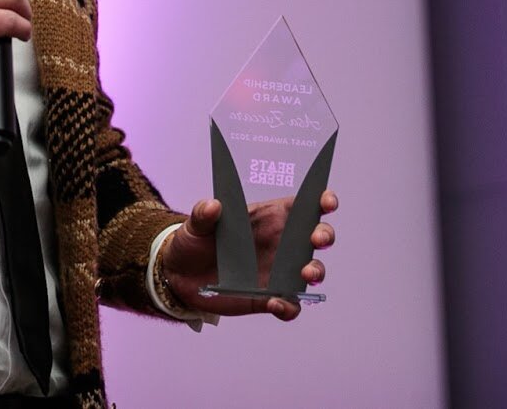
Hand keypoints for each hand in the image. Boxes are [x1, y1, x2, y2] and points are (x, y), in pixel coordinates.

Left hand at [160, 190, 337, 320]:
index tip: (327, 202)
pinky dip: (289, 306)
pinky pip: (290, 304)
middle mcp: (280, 243)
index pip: (302, 205)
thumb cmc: (193, 242)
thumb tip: (213, 206)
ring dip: (315, 271)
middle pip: (315, 236)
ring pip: (311, 270)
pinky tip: (277, 303)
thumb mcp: (194, 225)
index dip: (321, 201)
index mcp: (268, 218)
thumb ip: (203, 214)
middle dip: (324, 235)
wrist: (180, 276)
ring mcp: (278, 271)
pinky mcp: (268, 297)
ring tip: (305, 273)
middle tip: (316, 239)